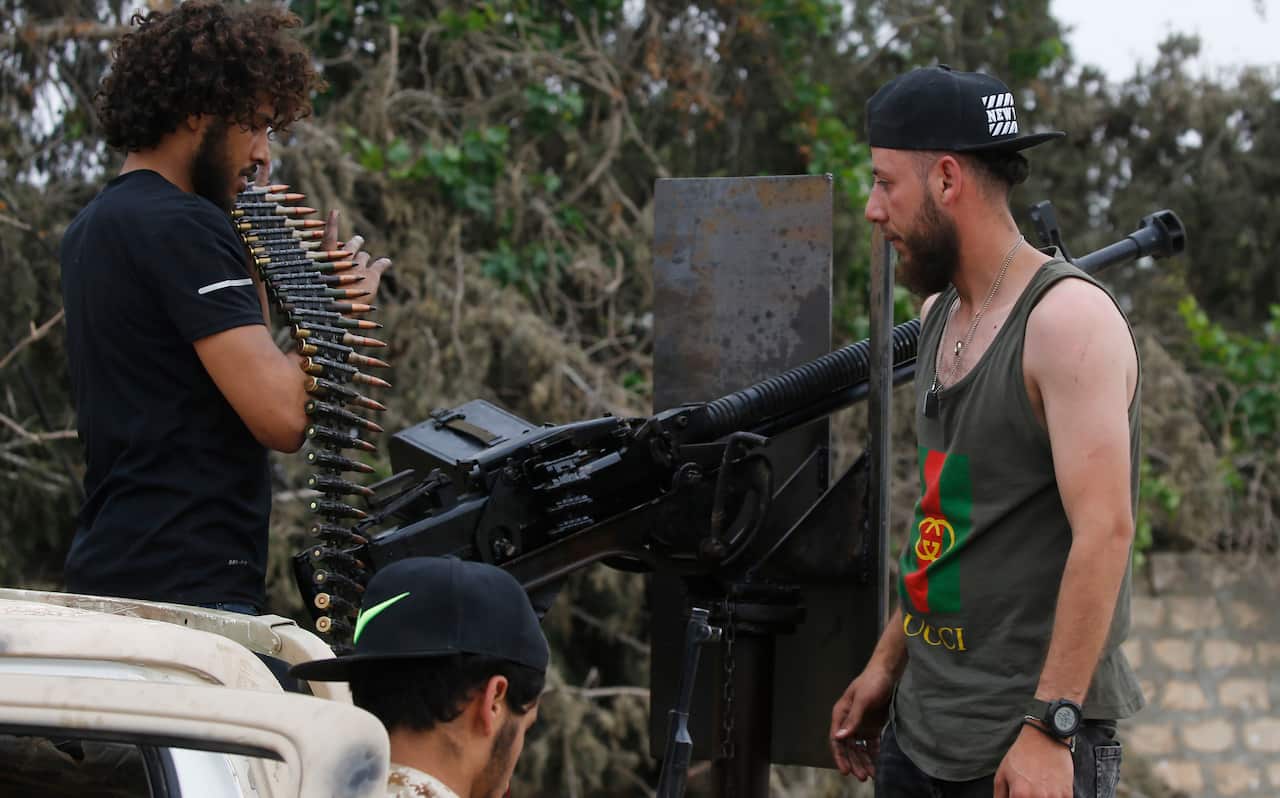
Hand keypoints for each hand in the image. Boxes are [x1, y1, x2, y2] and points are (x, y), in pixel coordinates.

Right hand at [322, 210, 391, 301]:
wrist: (339, 309)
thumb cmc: (323, 301)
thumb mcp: (317, 287)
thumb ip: (322, 275)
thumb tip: (317, 280)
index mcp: (326, 258)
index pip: (328, 236)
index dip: (332, 223)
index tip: (335, 211)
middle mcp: (344, 257)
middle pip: (352, 244)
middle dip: (355, 243)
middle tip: (358, 241)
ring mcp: (358, 265)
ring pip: (364, 255)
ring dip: (365, 257)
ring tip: (366, 261)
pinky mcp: (372, 275)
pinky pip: (381, 264)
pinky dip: (384, 263)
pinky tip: (386, 262)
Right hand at [829, 664, 894, 779]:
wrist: (889, 672)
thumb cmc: (872, 682)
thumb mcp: (862, 700)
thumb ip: (852, 719)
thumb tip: (839, 737)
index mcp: (841, 713)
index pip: (836, 739)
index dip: (840, 756)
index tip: (846, 771)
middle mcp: (849, 721)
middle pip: (848, 747)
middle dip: (854, 762)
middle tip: (862, 777)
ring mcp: (861, 724)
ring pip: (859, 747)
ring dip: (863, 761)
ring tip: (871, 775)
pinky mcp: (873, 725)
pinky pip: (871, 743)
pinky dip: (873, 754)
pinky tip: (877, 764)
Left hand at [993, 725, 1072, 797]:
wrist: (1045, 738)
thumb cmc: (1022, 754)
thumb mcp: (1002, 773)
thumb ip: (1000, 795)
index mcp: (1019, 794)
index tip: (1018, 795)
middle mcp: (1037, 797)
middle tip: (1029, 790)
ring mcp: (1054, 797)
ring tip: (1039, 788)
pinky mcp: (1067, 794)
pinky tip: (1049, 789)